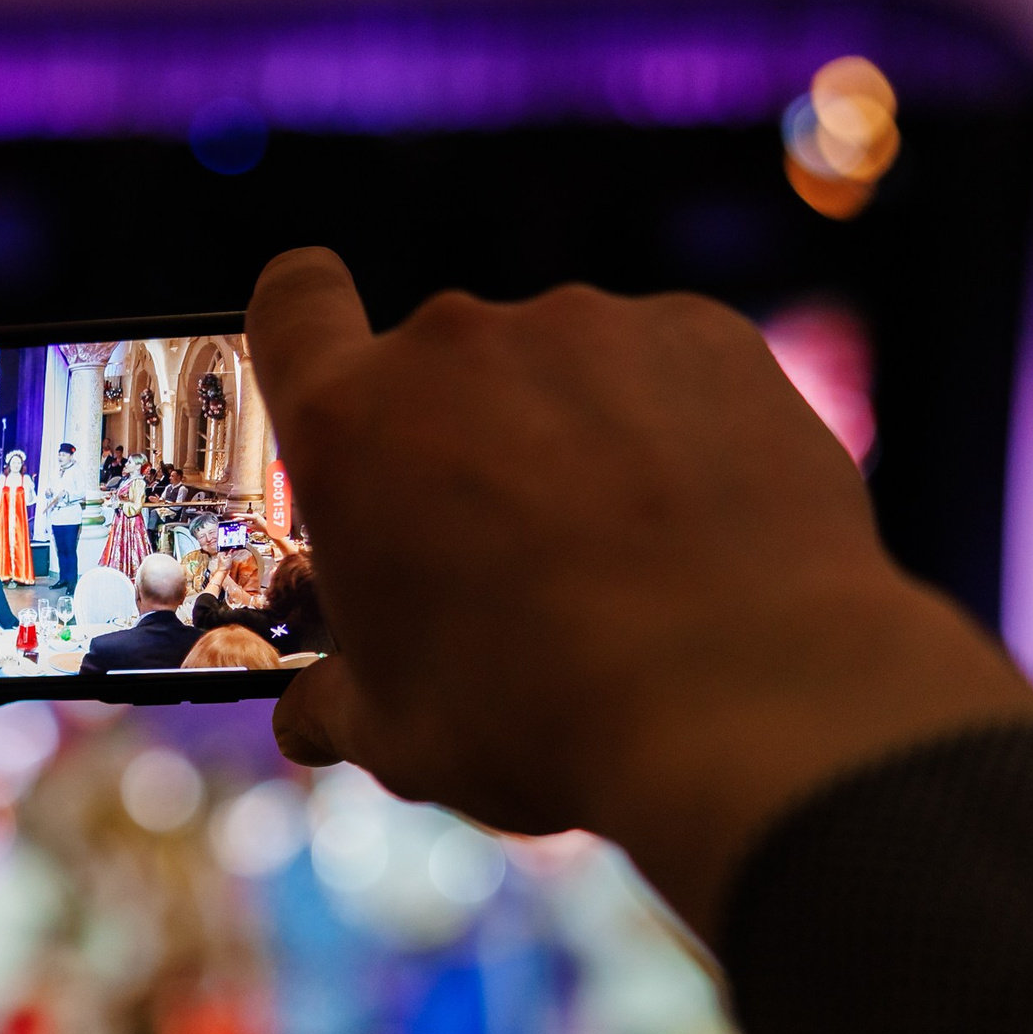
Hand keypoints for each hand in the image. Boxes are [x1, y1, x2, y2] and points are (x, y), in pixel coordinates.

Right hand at [247, 247, 1032, 935]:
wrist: (739, 700)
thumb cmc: (532, 715)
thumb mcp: (393, 732)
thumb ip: (335, 699)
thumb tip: (310, 720)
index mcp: (350, 423)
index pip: (292, 301)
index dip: (308, 331)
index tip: (338, 387)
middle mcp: (455, 345)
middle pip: (436, 360)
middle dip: (457, 435)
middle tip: (495, 549)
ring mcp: (587, 328)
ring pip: (555, 367)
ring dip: (567, 432)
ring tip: (616, 551)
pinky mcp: (705, 335)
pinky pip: (664, 367)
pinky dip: (669, 427)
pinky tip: (693, 523)